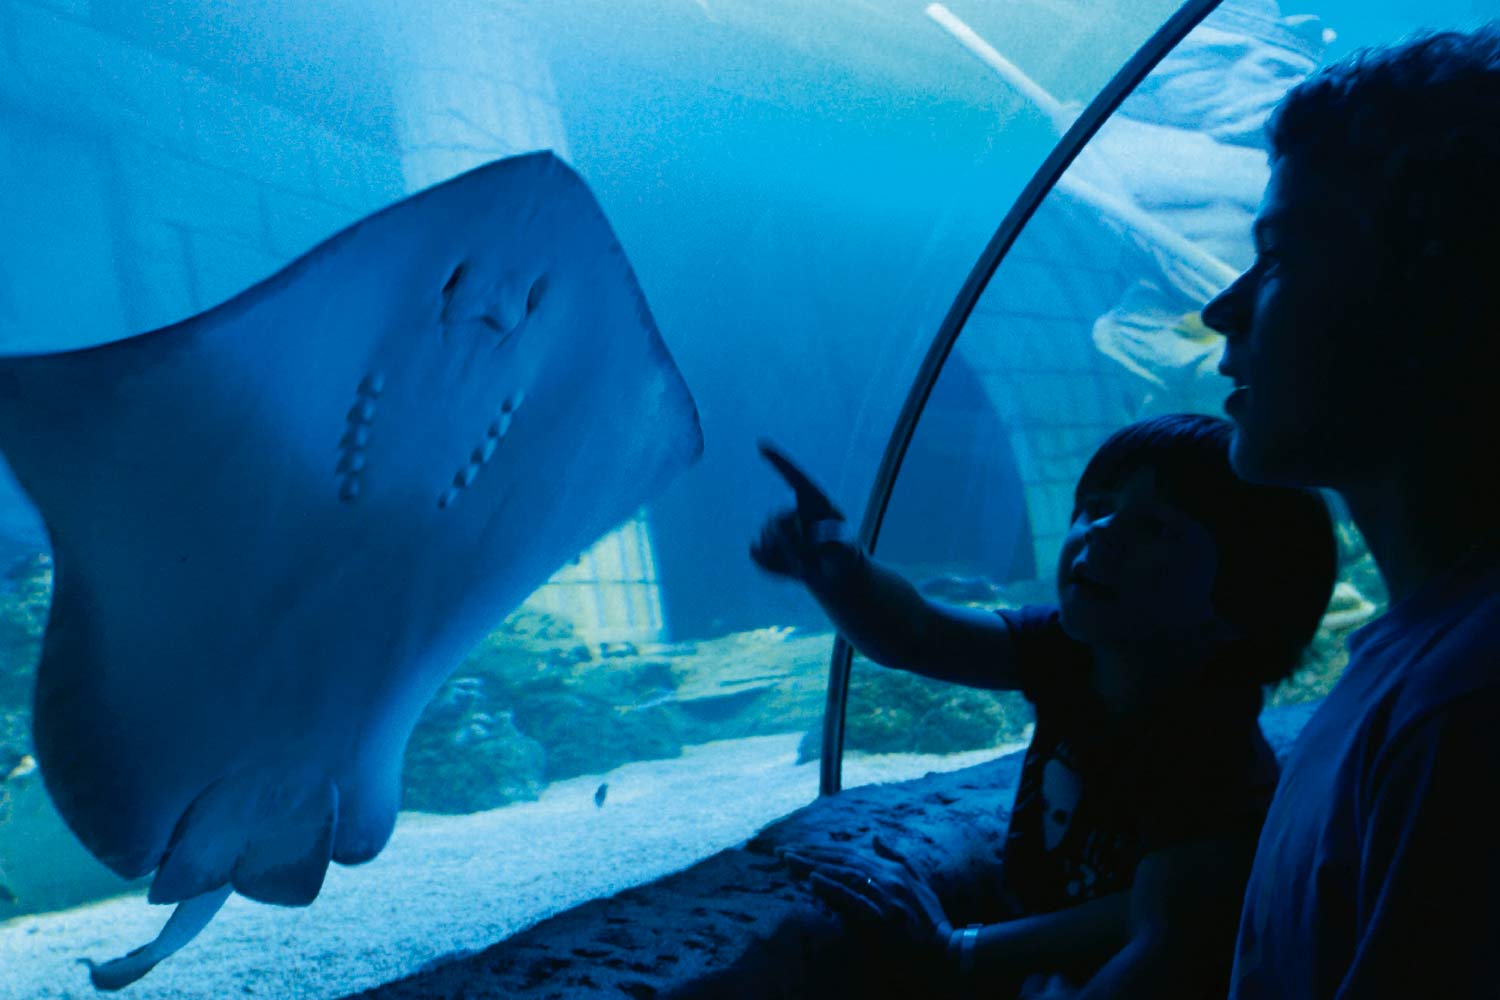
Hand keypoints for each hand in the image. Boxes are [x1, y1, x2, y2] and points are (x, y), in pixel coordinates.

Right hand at [750, 441, 853, 582]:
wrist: (832, 575)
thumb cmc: (843, 557)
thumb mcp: (847, 552)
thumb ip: (837, 544)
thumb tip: (818, 534)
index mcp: (815, 500)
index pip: (796, 477)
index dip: (779, 460)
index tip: (762, 444)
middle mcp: (792, 507)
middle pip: (778, 517)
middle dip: (792, 541)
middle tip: (811, 560)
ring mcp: (774, 525)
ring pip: (766, 538)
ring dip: (787, 558)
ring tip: (807, 565)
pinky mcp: (762, 543)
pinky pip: (757, 554)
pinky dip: (774, 567)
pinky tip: (790, 570)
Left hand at [779, 836, 953, 958]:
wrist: (947, 952)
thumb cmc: (930, 921)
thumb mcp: (918, 882)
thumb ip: (896, 856)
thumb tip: (875, 835)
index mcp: (892, 868)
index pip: (849, 852)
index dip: (820, 849)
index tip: (795, 848)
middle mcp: (887, 877)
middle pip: (841, 859)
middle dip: (809, 854)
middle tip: (780, 852)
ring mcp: (885, 897)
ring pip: (843, 874)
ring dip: (813, 866)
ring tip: (788, 862)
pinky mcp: (882, 917)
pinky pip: (853, 898)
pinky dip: (832, 887)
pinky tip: (812, 880)